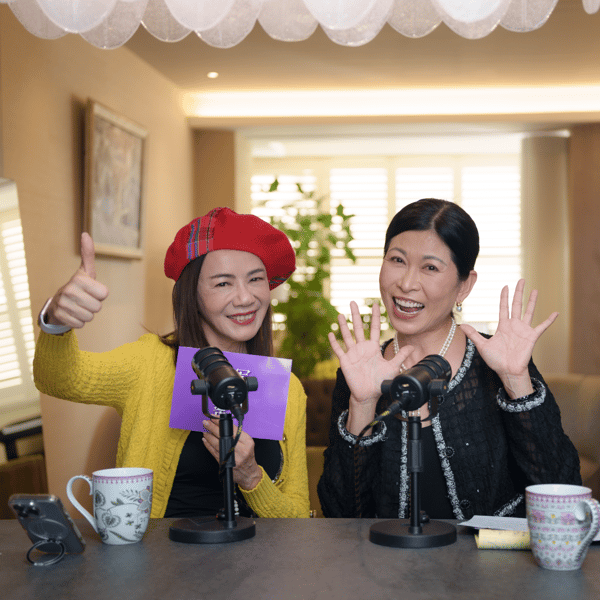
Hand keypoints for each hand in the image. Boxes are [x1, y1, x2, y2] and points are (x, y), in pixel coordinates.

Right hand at [45, 233, 108, 327]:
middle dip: (93, 305)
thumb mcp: (85, 271)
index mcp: (79, 279)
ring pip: (90, 317)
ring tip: (78, 306)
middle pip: (98, 307)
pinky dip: (78, 321)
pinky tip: (72, 314)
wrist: (57, 304)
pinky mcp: (60, 317)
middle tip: (84, 300)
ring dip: (86, 314)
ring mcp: (63, 304)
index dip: (100, 294)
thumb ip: (88, 254)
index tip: (90, 290)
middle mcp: (69, 290)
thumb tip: (85, 234)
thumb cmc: (78, 287)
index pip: (104, 294)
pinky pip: (80, 324)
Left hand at [202, 418, 262, 490]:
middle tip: (206, 422)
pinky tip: (205, 440)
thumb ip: (238, 434)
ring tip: (205, 430)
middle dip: (213, 428)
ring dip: (209, 436)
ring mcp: (232, 457)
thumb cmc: (248, 457)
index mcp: (247, 442)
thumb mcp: (248, 443)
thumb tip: (224, 424)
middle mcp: (240, 449)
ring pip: (217, 444)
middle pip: (223, 436)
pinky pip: (214, 452)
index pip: (232, 429)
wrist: (249, 474)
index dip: (221, 423)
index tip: (215, 418)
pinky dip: (208, 445)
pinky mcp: (224, 463)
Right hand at [328, 301, 412, 433]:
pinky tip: (331, 334)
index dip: (375, 316)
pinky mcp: (345, 361)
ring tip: (340, 314)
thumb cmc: (380, 381)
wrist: (369, 394)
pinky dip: (334, 342)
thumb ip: (400, 356)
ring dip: (344, 325)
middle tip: (353, 302)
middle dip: (356, 315)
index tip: (375, 304)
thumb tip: (413, 347)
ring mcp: (353, 353)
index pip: (374, 328)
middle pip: (359, 328)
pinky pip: (338, 350)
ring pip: (347, 336)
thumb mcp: (392, 367)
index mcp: (373, 347)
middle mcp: (363, 348)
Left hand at [461, 279, 557, 397]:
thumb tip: (461, 325)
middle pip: (517, 305)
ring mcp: (524, 330)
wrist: (507, 371)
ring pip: (529, 311)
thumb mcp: (482, 346)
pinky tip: (555, 313)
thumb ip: (473, 335)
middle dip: (519, 292)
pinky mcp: (532, 337)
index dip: (504, 297)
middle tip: (521, 280)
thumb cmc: (496, 360)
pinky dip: (549, 320)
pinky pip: (542, 327)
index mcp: (503, 326)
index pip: (504, 307)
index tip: (505, 286)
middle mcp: (514, 325)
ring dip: (532, 301)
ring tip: (535, 290)